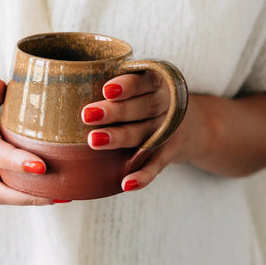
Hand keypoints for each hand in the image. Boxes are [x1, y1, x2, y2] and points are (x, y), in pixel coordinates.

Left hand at [81, 71, 206, 191]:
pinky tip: (125, 183)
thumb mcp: (146, 87)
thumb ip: (120, 87)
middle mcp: (167, 106)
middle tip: (87, 115)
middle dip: (115, 112)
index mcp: (158, 84)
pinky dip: (143, 176)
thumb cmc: (151, 101)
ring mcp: (169, 131)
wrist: (194, 126)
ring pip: (144, 135)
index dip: (126, 86)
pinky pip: (157, 166)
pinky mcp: (170, 153)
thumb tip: (71, 88)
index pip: (144, 82)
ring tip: (94, 141)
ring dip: (120, 138)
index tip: (105, 90)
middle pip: (142, 108)